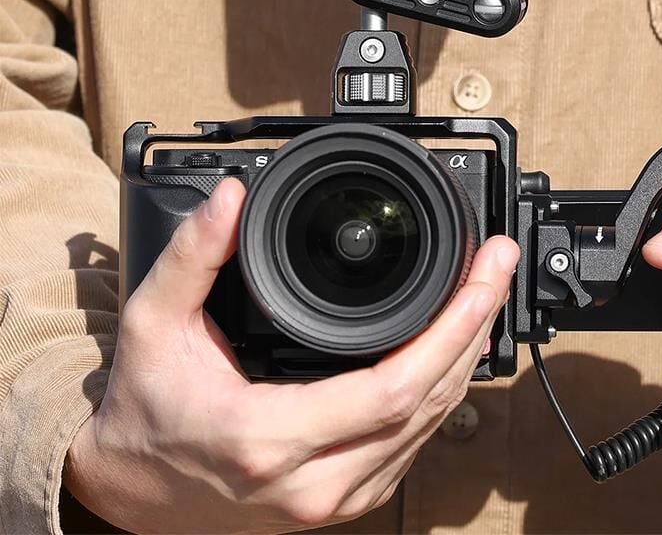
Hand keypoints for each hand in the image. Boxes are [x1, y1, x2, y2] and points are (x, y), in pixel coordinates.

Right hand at [65, 178, 518, 533]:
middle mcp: (313, 482)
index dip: (455, 326)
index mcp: (271, 437)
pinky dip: (441, 393)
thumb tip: (233, 197)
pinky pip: (412, 447)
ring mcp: (333, 501)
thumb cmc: (144, 412)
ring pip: (431, 430)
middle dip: (476, 327)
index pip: (398, 386)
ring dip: (465, 359)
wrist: (128, 492)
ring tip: (485, 294)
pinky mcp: (340, 502)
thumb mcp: (152, 323)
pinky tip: (453, 349)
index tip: (484, 270)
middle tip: (496, 266)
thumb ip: (193, 256)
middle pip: (432, 405)